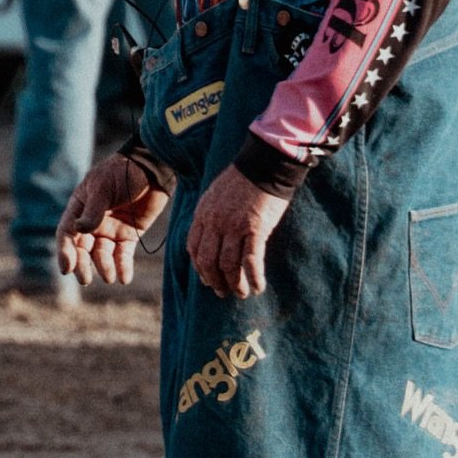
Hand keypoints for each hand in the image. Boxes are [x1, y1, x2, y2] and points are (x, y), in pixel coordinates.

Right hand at [56, 155, 168, 287]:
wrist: (152, 168)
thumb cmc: (122, 172)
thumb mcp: (103, 188)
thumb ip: (93, 211)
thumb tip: (79, 231)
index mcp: (80, 208)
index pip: (67, 233)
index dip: (65, 251)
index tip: (67, 268)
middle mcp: (92, 221)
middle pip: (82, 248)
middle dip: (82, 264)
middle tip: (85, 279)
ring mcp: (110, 229)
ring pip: (102, 254)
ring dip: (104, 267)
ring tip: (110, 277)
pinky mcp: (129, 234)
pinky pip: (123, 254)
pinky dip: (123, 267)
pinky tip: (124, 278)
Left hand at [186, 165, 289, 299]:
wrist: (264, 164)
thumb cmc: (242, 179)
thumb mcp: (215, 194)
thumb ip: (210, 215)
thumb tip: (211, 236)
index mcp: (203, 214)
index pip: (193, 247)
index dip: (199, 268)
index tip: (207, 279)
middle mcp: (215, 223)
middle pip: (208, 261)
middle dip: (215, 281)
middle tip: (223, 292)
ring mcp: (234, 227)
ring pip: (228, 265)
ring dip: (235, 284)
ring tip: (243, 293)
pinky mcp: (255, 229)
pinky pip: (251, 261)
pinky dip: (254, 278)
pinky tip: (259, 286)